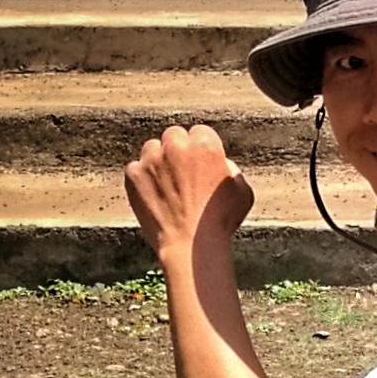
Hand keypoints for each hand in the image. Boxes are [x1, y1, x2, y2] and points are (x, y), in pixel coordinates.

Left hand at [126, 124, 255, 259]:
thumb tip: (220, 163)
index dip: (201, 148)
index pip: (200, 132)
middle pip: (174, 135)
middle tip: (182, 172)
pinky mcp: (134, 175)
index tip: (200, 162)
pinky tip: (153, 196)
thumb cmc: (221, 222)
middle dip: (178, 149)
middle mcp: (176, 146)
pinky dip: (142, 179)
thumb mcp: (242, 191)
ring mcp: (152, 159)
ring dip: (158, 161)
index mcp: (205, 144)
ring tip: (166, 185)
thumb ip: (231, 168)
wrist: (191, 245)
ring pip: (152, 148)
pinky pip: (135, 168)